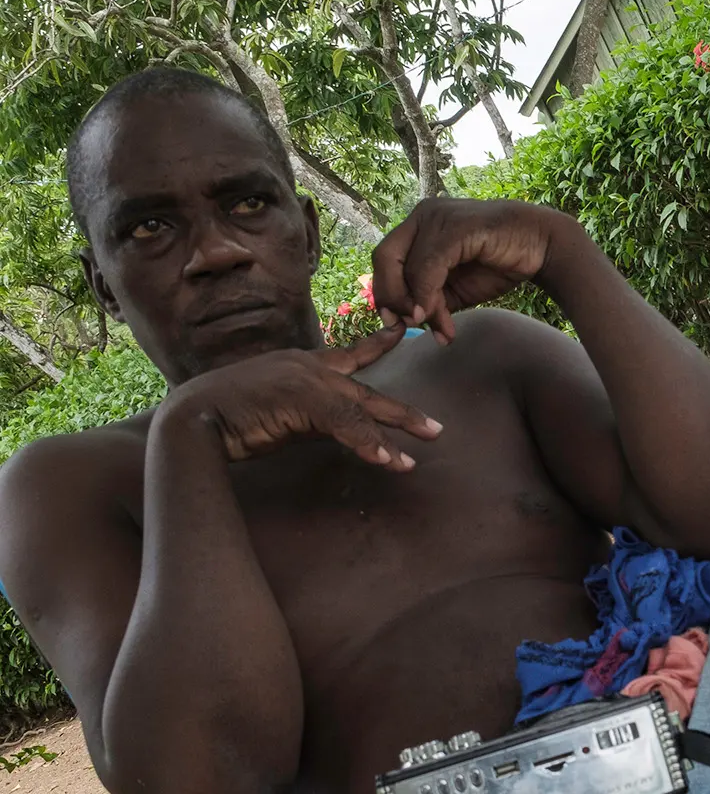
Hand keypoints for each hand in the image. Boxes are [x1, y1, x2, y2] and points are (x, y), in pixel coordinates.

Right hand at [163, 326, 440, 469]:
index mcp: (299, 363)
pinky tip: (389, 460)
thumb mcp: (278, 414)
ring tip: (418, 456)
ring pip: (361, 408)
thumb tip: (339, 432)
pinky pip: (346, 423)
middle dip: (402, 413)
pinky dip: (369, 444)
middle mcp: (307, 366)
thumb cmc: (226, 420)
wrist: (190, 420)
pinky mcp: (302, 398)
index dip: (377, 345)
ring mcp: (305, 379)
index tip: (401, 333)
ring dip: (393, 434)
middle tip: (435, 429)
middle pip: (366, 390)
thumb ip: (310, 418)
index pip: (348, 354)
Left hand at [371, 198, 578, 341]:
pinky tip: (439, 319)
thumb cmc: (502, 263)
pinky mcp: (454, 228)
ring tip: (436, 328)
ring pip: (404, 266)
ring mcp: (437, 217)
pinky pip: (428, 267)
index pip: (384, 260)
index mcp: (419, 227)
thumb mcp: (457, 288)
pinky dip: (428, 297)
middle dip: (390, 297)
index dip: (386, 293)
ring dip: (415, 305)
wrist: (543, 247)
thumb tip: (410, 321)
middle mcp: (423, 215)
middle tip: (408, 325)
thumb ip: (432, 299)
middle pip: (383, 259)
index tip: (399, 323)